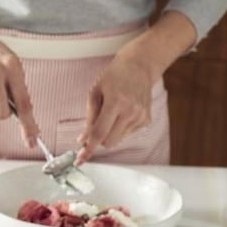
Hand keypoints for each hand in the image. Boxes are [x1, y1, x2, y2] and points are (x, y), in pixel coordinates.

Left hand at [75, 11, 196, 163]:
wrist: (139, 66)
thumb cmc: (114, 76)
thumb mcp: (95, 92)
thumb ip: (89, 117)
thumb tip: (84, 138)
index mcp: (116, 102)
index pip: (99, 132)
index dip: (88, 148)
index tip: (80, 159)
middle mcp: (130, 111)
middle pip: (109, 141)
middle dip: (98, 140)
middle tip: (91, 131)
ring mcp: (140, 116)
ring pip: (117, 139)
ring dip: (109, 132)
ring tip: (111, 113)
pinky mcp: (146, 119)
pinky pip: (127, 133)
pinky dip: (119, 128)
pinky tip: (121, 112)